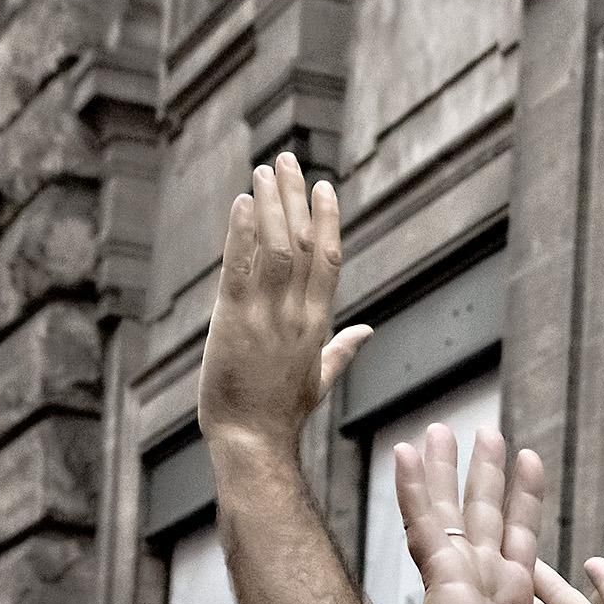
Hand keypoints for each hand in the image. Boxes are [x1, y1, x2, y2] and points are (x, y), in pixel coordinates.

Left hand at [194, 156, 371, 461]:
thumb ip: (343, 349)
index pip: (330, 261)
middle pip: (304, 244)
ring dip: (270, 205)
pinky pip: (241, 269)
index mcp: (318, 325)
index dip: (328, 220)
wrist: (253, 443)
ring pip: (276, 248)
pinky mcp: (235, 323)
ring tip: (264, 170)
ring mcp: (267, 318)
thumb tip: (368, 330)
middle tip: (287, 159)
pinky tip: (241, 203)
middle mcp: (297, 316)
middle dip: (296, 197)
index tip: (323, 187)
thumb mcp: (319, 380)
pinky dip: (243, 233)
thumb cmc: (281, 415)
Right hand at [394, 426, 603, 603]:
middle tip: (485, 434)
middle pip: (483, 516)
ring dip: (445, 471)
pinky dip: (414, 488)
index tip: (529, 462)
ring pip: (450, 511)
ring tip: (441, 429)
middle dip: (485, 475)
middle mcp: (481, 586)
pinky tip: (406, 454)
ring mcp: (456, 578)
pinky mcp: (439, 575)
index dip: (525, 501)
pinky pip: (425, 522)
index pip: (519, 539)